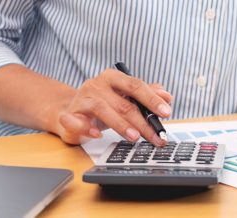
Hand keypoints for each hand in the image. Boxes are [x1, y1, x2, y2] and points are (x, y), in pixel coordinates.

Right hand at [49, 68, 172, 145]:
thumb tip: (167, 97)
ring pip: (103, 110)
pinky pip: (76, 121)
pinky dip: (86, 128)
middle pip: (123, 102)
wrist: (72, 111)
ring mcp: (82, 99)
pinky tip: (97, 135)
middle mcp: (97, 84)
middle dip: (142, 121)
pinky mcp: (69, 114)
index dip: (152, 99)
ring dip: (120, 125)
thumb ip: (147, 95)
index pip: (136, 85)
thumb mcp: (126, 98)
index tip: (166, 112)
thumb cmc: (104, 104)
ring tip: (134, 137)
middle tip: (155, 135)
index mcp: (113, 77)